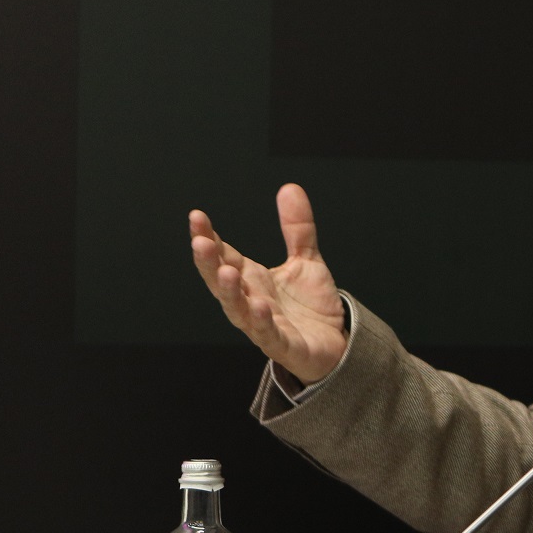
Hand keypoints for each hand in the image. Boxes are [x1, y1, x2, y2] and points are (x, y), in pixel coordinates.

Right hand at [189, 184, 348, 384]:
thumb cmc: (312, 306)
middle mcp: (251, 300)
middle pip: (221, 281)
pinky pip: (268, 333)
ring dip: (229, 292)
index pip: (223, 255)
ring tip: (226, 272)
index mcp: (251, 278)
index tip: (197, 217)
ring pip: (237, 309)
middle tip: (200, 241)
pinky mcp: (282, 345)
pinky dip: (262, 321)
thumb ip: (297, 228)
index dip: (209, 237)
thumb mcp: (307, 260)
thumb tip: (289, 187)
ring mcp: (263, 324)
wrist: (335, 345)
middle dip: (209, 263)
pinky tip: (260, 305)